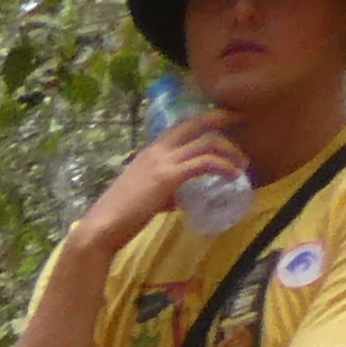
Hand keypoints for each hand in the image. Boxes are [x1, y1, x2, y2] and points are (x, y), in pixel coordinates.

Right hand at [87, 113, 248, 251]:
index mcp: (151, 152)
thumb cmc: (121, 217)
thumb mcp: (146, 197)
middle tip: (244, 121)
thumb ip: (166, 192)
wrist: (101, 228)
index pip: (183, 126)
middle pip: (198, 123)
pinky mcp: (168, 177)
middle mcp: (158, 150)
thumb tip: (182, 197)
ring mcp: (163, 162)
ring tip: (241, 165)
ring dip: (229, 151)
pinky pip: (204, 163)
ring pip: (207, 142)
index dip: (207, 119)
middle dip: (224, 118)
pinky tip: (232, 176)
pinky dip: (223, 167)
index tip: (227, 121)